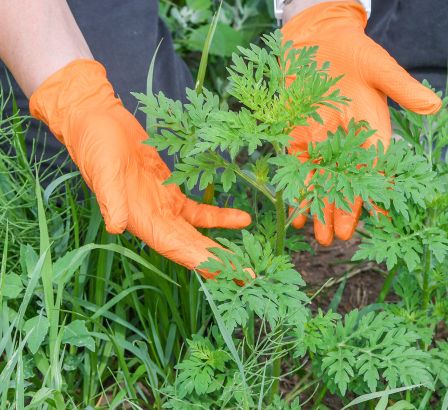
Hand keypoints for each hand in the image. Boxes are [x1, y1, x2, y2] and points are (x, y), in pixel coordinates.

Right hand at [29, 60, 250, 277]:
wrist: (96, 122)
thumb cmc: (96, 146)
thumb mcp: (103, 170)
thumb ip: (111, 199)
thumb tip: (116, 227)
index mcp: (141, 220)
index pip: (178, 248)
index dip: (205, 263)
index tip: (231, 275)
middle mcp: (155, 220)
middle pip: (194, 248)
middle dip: (221, 264)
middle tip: (251, 278)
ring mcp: (165, 207)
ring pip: (199, 234)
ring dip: (223, 248)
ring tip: (251, 261)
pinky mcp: (172, 191)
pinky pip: (200, 211)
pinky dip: (220, 217)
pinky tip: (243, 219)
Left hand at [281, 1, 441, 245]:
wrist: (319, 37)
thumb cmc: (355, 49)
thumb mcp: (380, 66)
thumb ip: (401, 88)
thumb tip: (433, 107)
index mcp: (372, 130)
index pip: (377, 167)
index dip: (377, 192)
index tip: (379, 216)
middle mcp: (348, 142)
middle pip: (347, 182)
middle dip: (344, 209)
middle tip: (340, 237)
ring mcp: (323, 141)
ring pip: (322, 182)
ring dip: (320, 208)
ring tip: (317, 237)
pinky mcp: (299, 136)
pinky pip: (297, 169)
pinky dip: (296, 189)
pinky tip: (295, 213)